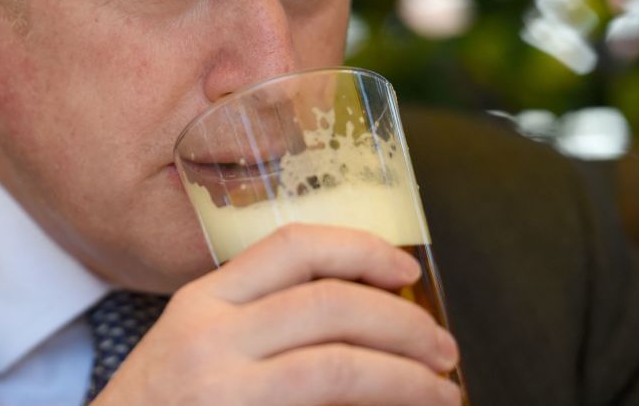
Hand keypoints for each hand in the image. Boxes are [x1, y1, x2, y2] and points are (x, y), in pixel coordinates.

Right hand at [93, 223, 461, 404]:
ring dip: (405, 378)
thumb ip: (260, 323)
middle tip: (443, 347)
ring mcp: (224, 391)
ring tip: (441, 391)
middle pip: (330, 306)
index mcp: (203, 302)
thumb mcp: (196, 347)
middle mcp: (209, 337)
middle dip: (404, 324)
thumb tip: (362, 315)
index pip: (292, 246)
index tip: (407, 269)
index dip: (360, 248)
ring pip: (339, 365)